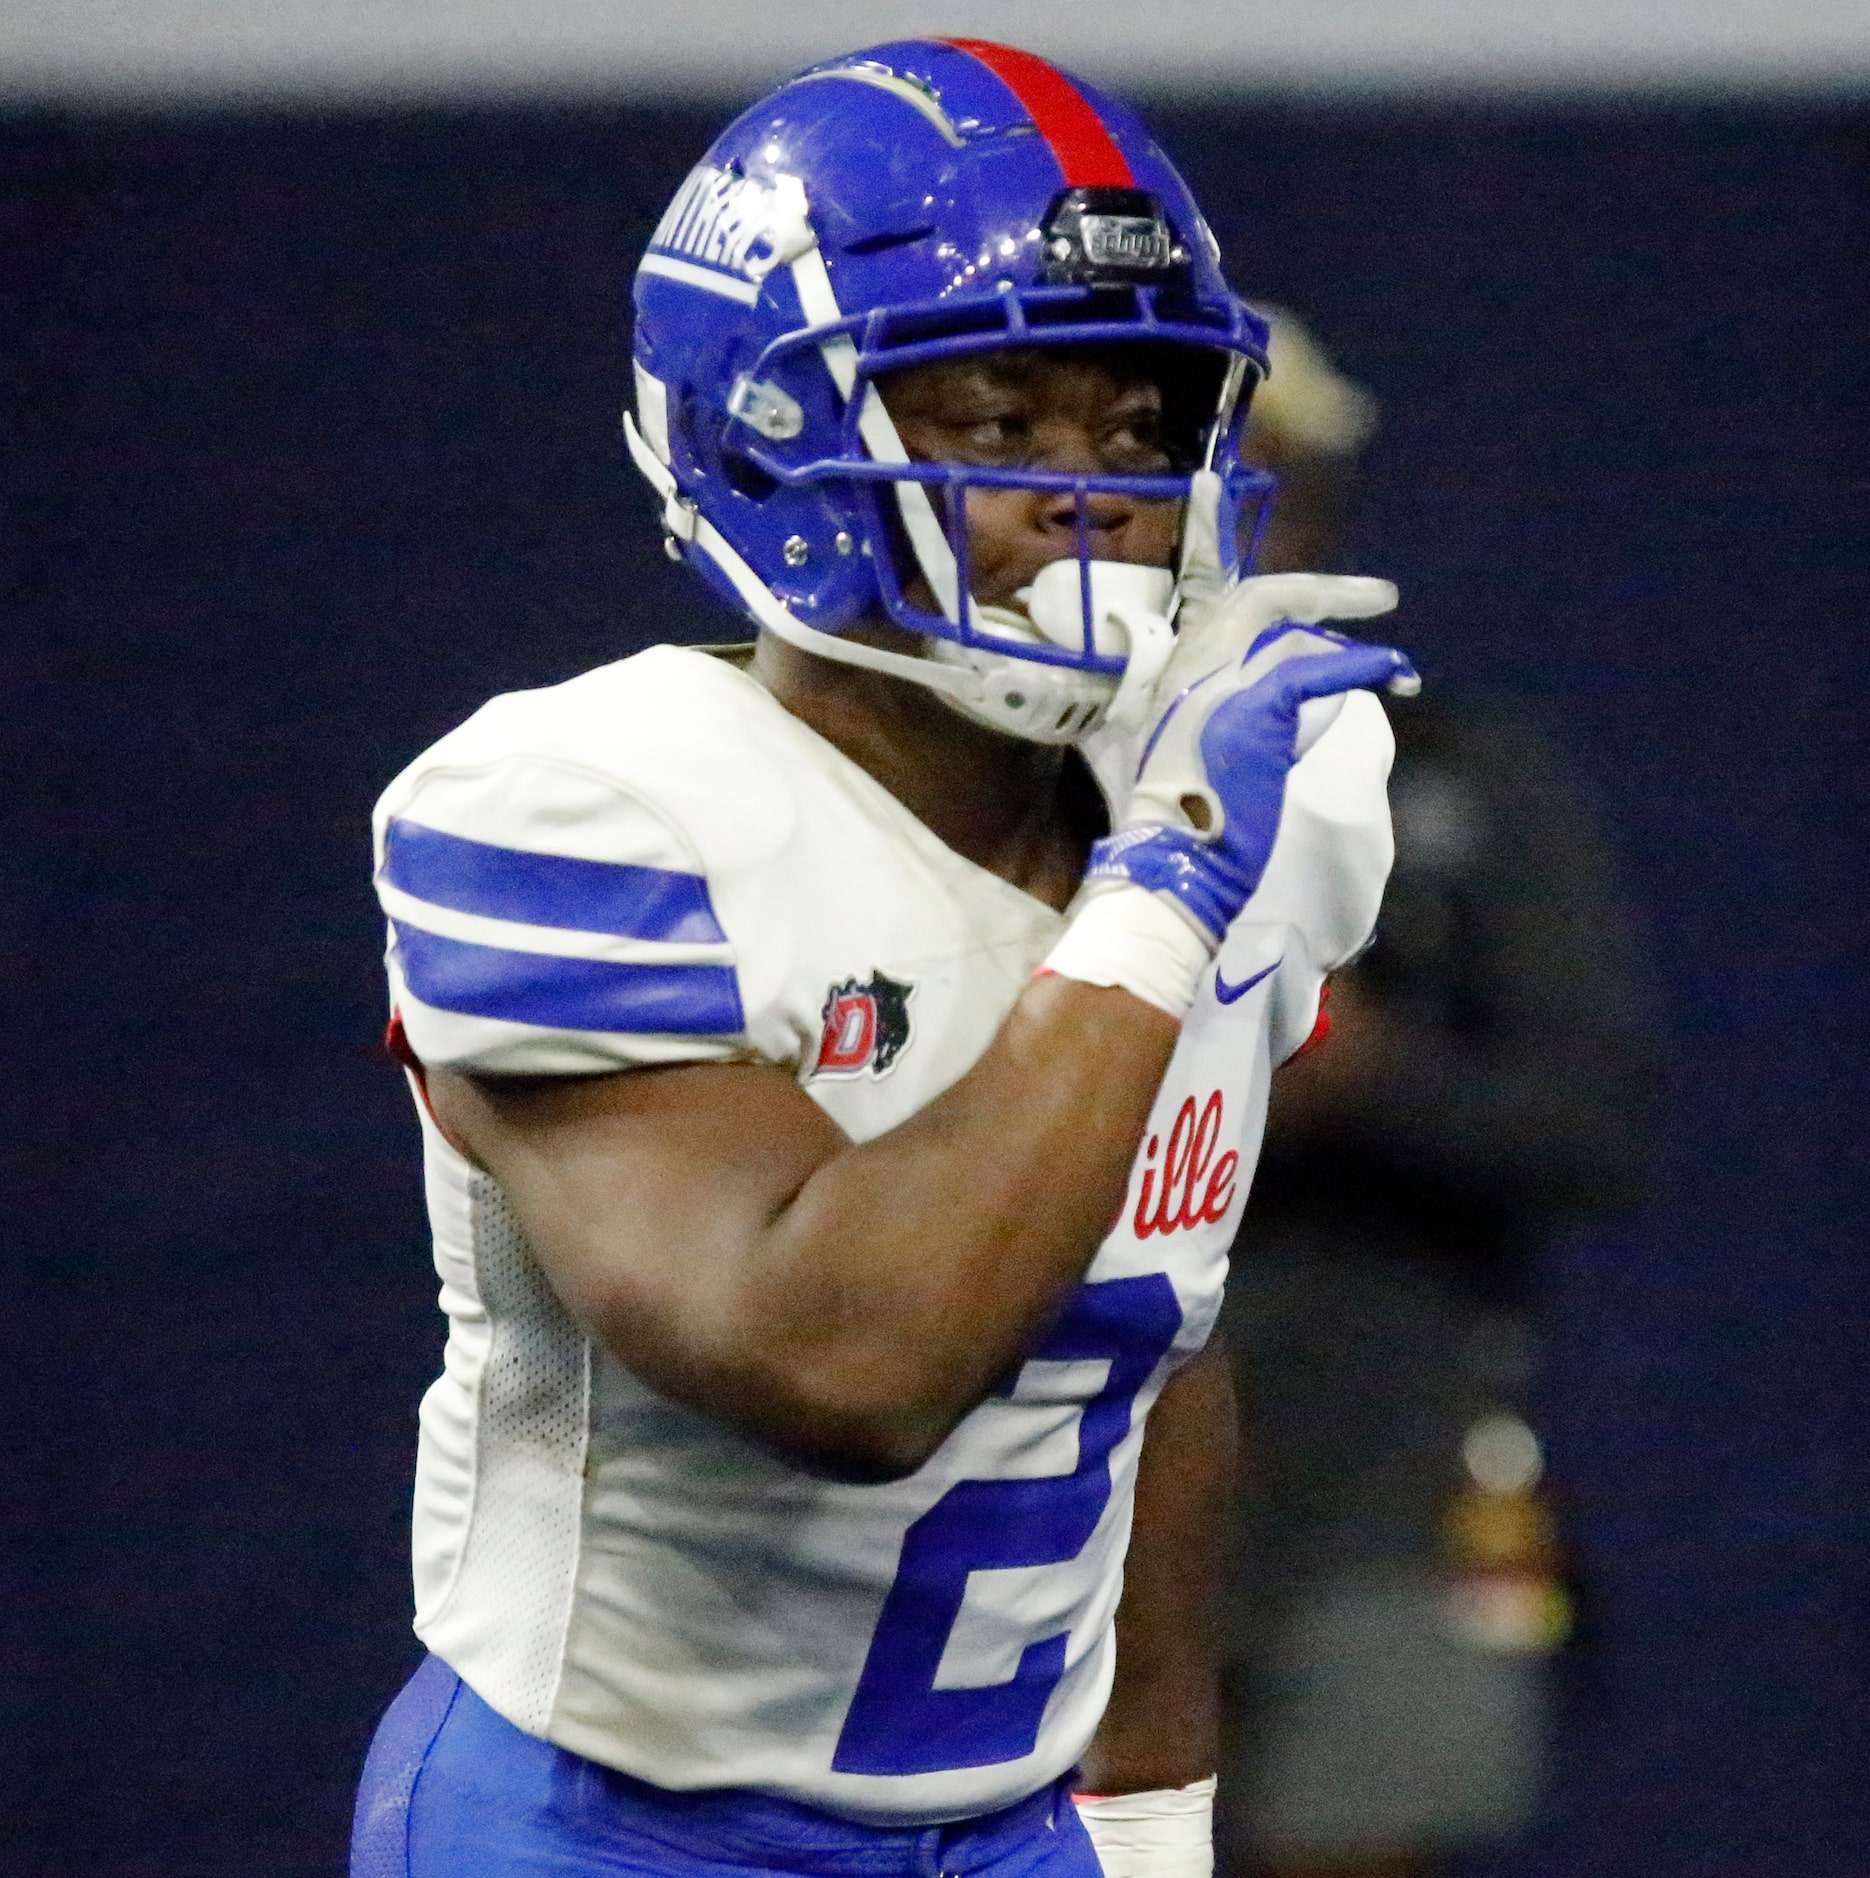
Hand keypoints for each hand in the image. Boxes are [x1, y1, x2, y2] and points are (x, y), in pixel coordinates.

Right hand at [1083, 620, 1415, 949]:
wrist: (1176, 857)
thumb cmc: (1193, 817)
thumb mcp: (1210, 745)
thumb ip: (1242, 712)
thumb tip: (1303, 703)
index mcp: (1180, 672)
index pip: (1233, 609)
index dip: (1289, 597)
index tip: (1329, 601)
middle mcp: (1194, 664)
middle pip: (1262, 597)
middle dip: (1328, 590)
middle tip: (1382, 596)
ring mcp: (1221, 683)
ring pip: (1292, 632)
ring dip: (1354, 644)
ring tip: (1399, 666)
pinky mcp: (1255, 710)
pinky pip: (1313, 672)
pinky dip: (1361, 666)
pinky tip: (1394, 672)